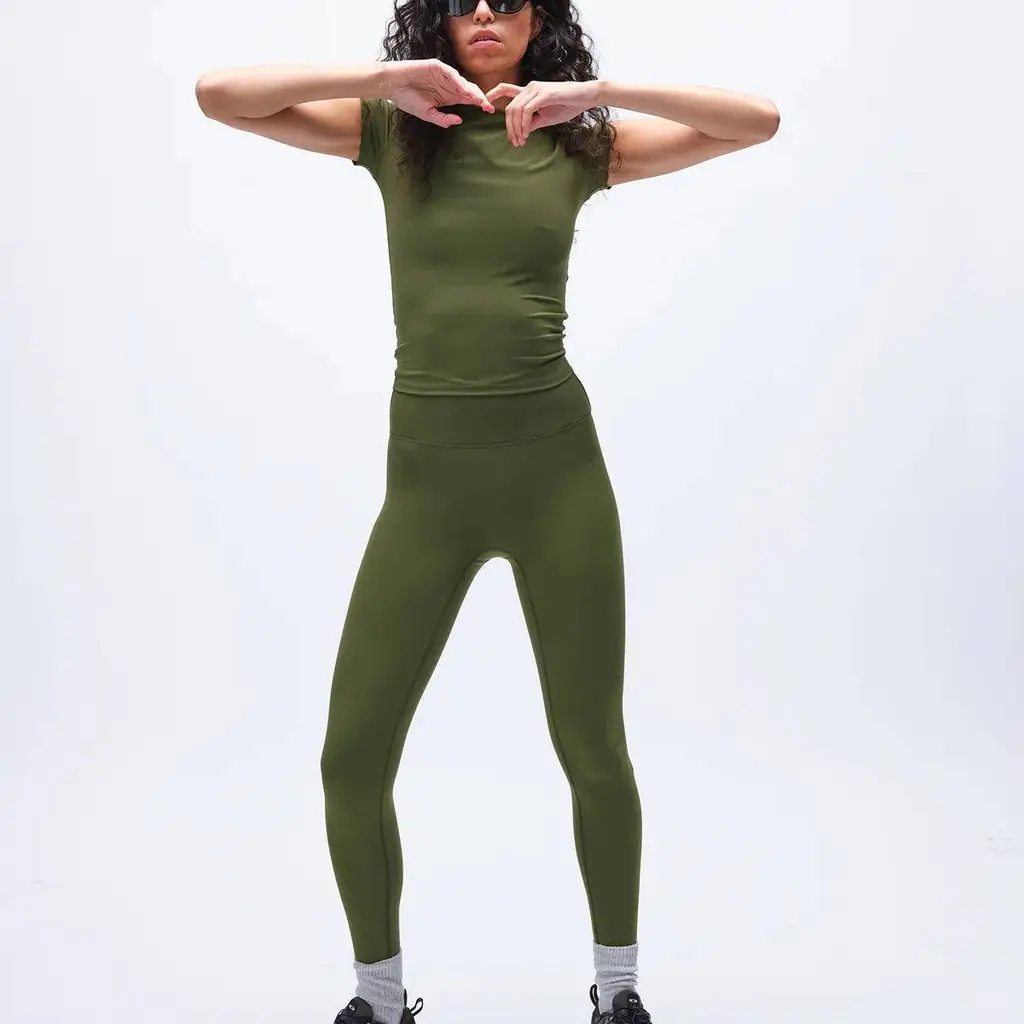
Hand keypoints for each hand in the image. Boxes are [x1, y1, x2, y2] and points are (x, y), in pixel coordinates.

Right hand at [380, 59, 494, 126]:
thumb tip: (459, 120)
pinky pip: (451, 74)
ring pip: (462, 82)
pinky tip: (465, 90)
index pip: (466, 99)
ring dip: (471, 91)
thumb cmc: (407, 99)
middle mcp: (448, 85)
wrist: (392, 85)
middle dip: (479, 98)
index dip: (478, 104)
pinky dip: (458, 82)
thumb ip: (443, 119)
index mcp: (447, 96)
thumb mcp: (427, 114)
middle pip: (468, 91)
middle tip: (489, 106)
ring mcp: (443, 75)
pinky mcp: (437, 67)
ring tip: (480, 100)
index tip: (489, 111)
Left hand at [485, 80, 600, 145]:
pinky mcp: (544, 94)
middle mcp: (530, 87)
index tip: (486, 106)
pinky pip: (527, 111)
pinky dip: (524, 125)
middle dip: (509, 127)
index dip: (493, 95)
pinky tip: (526, 134)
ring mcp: (536, 89)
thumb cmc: (568, 106)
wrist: (585, 98)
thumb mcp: (546, 118)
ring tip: (521, 141)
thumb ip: (532, 123)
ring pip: (516, 110)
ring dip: (516, 129)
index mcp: (529, 91)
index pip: (505, 89)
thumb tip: (521, 131)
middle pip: (509, 107)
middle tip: (515, 142)